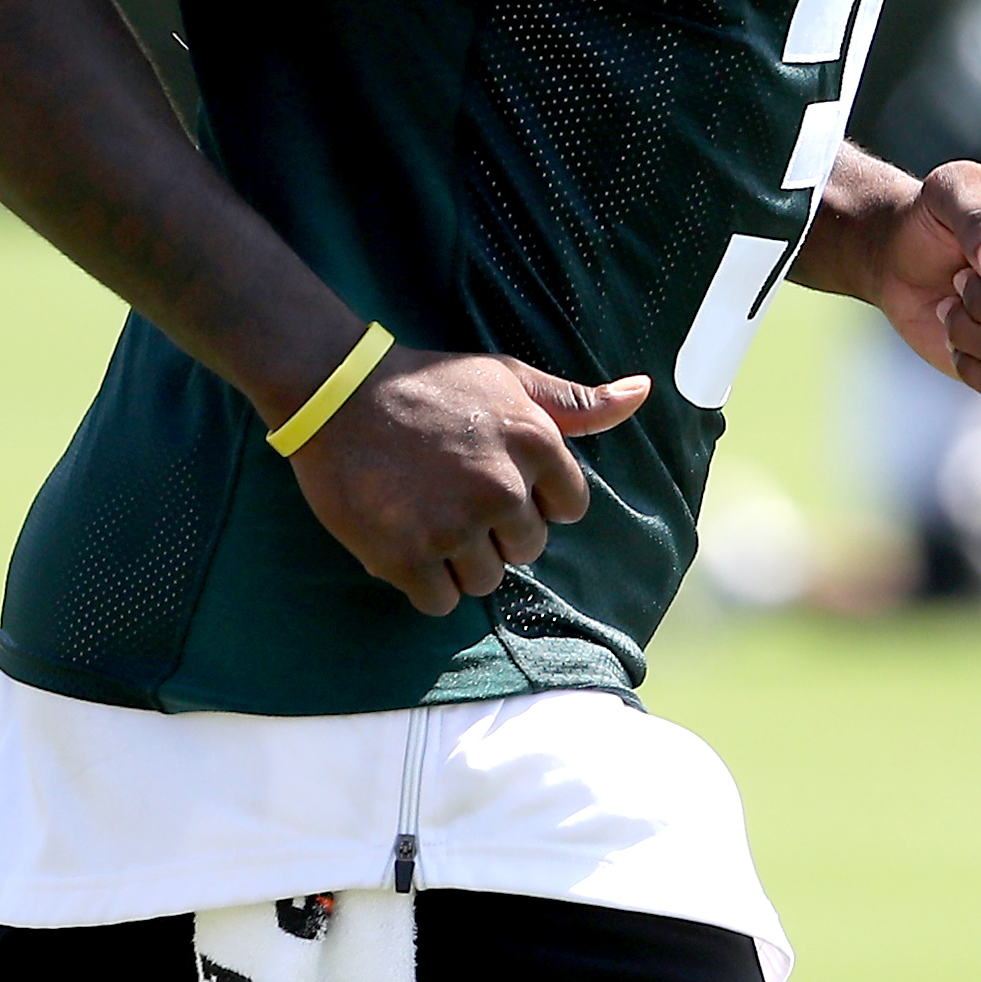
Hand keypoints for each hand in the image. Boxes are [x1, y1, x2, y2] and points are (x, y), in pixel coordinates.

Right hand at [288, 348, 649, 615]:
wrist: (338, 392)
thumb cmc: (429, 384)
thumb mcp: (508, 379)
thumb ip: (576, 401)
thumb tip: (642, 392)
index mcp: (534, 443)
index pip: (569, 509)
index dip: (534, 500)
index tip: (496, 480)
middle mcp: (501, 488)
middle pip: (527, 549)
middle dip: (496, 531)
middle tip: (452, 494)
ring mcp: (454, 525)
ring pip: (484, 581)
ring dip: (457, 559)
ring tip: (424, 512)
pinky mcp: (408, 556)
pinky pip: (440, 602)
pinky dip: (423, 581)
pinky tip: (403, 538)